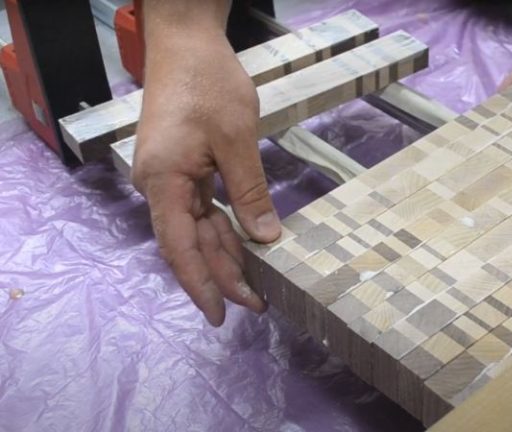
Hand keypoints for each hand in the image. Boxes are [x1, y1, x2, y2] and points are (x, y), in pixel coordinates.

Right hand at [133, 27, 280, 325]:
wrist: (187, 44)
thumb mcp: (236, 140)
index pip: (179, 247)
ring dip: (226, 255)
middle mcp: (160, 186)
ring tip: (256, 283)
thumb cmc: (208, 84)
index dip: (201, 283)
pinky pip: (203, 210)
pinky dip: (224, 228)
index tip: (221, 313)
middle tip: (257, 303)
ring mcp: (170, 178)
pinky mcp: (182, 169)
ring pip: (198, 229)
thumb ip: (249, 192)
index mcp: (164, 181)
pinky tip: (246, 246)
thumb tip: (265, 238)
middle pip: (190, 243)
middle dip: (223, 275)